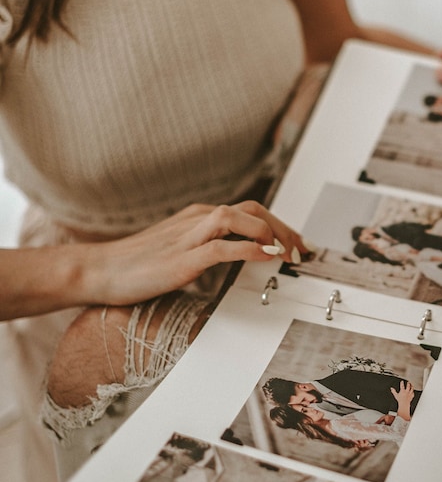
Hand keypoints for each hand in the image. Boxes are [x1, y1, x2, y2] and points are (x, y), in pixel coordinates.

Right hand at [83, 201, 305, 305]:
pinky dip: (249, 248)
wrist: (99, 270)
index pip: (250, 211)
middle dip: (283, 228)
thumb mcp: (179, 251)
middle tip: (302, 250)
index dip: (278, 225)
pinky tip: (265, 256)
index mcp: (198, 216)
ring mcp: (190, 235)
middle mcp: (197, 218)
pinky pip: (223, 246)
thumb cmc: (136, 265)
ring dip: (270, 234)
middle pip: (253, 210)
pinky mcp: (183, 257)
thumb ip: (206, 249)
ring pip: (240, 218)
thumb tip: (237, 257)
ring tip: (287, 253)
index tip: (296, 244)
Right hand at [391, 380, 414, 420]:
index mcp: (402, 391)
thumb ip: (393, 391)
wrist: (404, 405)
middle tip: (408, 382)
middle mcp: (406, 392)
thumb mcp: (396, 395)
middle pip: (408, 386)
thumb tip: (391, 388)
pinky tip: (413, 391)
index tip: (402, 381)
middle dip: (408, 383)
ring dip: (412, 386)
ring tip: (411, 385)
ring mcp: (409, 394)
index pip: (402, 385)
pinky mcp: (411, 396)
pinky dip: (413, 392)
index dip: (402, 383)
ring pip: (412, 389)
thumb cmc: (400, 400)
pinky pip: (413, 393)